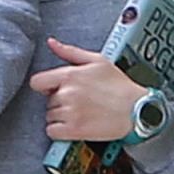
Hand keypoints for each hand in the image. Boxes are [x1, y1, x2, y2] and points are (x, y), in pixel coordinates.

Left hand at [29, 39, 148, 142]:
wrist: (137, 109)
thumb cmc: (119, 85)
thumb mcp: (97, 61)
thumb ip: (70, 52)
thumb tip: (51, 42)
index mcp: (70, 75)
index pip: (36, 82)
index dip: (45, 86)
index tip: (55, 89)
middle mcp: (67, 94)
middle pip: (47, 101)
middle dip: (59, 101)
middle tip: (80, 101)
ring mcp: (70, 112)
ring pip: (49, 116)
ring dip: (60, 117)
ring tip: (81, 112)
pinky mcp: (74, 130)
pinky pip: (52, 132)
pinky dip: (60, 131)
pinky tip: (74, 125)